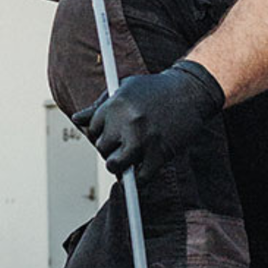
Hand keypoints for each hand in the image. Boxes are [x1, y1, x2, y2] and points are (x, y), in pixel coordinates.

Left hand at [71, 60, 224, 180]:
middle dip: (108, 148)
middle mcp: (126, 122)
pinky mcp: (159, 153)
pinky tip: (140, 174)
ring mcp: (142, 139)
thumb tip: (77, 119)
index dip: (99, 133)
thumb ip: (100, 105)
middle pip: (101, 147)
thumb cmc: (155, 89)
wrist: (190, 90)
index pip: (92, 128)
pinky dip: (138, 180)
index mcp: (115, 104)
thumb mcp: (125, 87)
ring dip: (118, 167)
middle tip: (120, 146)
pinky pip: (140, 177)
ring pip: (115, 165)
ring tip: (124, 162)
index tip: (109, 134)